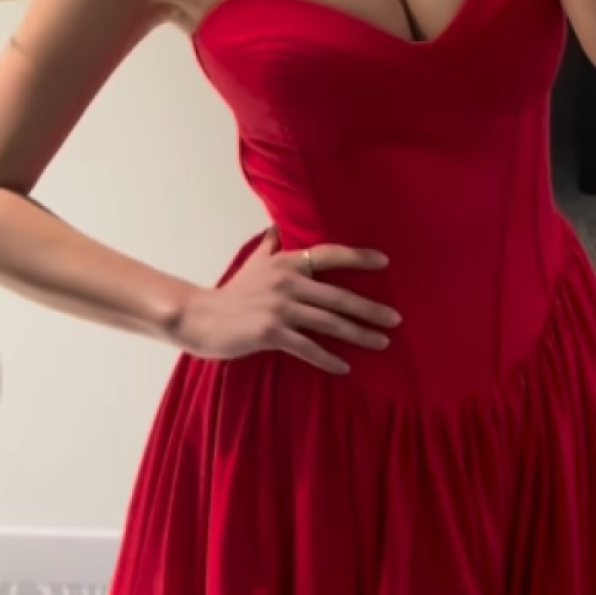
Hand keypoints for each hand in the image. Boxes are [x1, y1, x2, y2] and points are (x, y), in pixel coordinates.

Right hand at [174, 230, 398, 371]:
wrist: (200, 317)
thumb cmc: (230, 292)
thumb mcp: (252, 264)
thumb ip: (269, 247)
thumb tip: (275, 227)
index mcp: (287, 262)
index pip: (329, 255)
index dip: (358, 257)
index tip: (384, 261)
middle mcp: (287, 281)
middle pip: (338, 296)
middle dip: (370, 309)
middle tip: (396, 320)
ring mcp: (280, 307)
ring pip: (329, 322)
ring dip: (358, 334)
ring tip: (381, 342)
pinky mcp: (271, 332)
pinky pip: (307, 347)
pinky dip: (328, 359)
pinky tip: (344, 367)